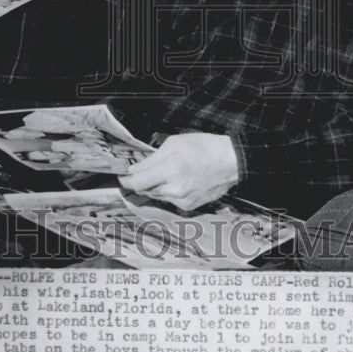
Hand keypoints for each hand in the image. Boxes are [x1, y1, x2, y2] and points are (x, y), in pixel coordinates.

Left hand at [119, 133, 238, 210]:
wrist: (230, 162)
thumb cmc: (204, 147)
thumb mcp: (175, 144)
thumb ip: (152, 159)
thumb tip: (135, 169)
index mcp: (171, 170)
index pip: (138, 182)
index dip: (126, 179)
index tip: (122, 175)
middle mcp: (175, 190)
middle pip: (145, 190)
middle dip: (140, 181)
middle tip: (139, 172)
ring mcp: (182, 201)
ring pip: (156, 196)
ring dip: (154, 186)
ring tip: (164, 173)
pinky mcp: (189, 207)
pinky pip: (169, 200)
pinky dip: (167, 192)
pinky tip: (176, 181)